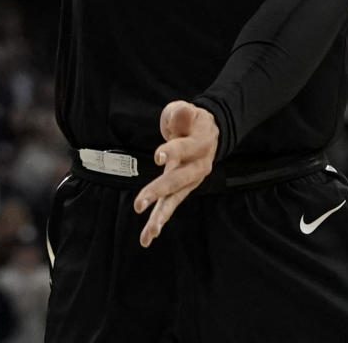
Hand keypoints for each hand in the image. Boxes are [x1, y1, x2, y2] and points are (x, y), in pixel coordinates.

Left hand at [133, 100, 217, 247]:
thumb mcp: (188, 110)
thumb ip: (183, 113)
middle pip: (177, 180)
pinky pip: (171, 206)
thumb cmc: (192, 120)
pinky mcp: (183, 189)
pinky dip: (159, 221)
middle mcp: (198, 166)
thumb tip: (183, 111)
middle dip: (158, 192)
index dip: (172, 151)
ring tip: (148, 234)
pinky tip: (148, 237)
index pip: (184, 148)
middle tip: (138, 204)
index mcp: (200, 143)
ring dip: (160, 216)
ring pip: (175, 199)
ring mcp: (191, 181)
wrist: (209, 134)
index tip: (157, 156)